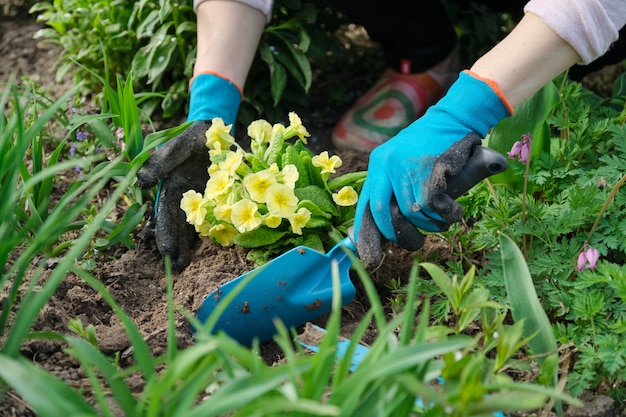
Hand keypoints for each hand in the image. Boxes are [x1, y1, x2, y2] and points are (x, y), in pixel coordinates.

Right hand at [137, 121, 210, 270]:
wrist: (217, 131)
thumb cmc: (194, 137)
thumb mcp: (177, 146)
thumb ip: (161, 162)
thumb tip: (142, 182)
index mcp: (171, 187)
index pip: (165, 214)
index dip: (165, 232)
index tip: (167, 250)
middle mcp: (185, 198)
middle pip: (179, 225)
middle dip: (177, 245)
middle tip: (178, 266)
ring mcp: (203, 200)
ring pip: (195, 226)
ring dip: (191, 245)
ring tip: (189, 264)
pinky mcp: (220, 199)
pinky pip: (216, 219)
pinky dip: (213, 233)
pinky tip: (214, 247)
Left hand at [354, 71, 511, 266]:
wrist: (455, 119)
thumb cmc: (431, 148)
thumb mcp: (403, 164)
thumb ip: (393, 189)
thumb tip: (386, 229)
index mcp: (377, 164)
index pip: (365, 205)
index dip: (366, 233)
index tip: (369, 255)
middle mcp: (385, 164)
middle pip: (382, 213)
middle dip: (399, 235)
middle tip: (414, 244)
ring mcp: (405, 165)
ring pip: (410, 211)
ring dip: (428, 223)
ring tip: (441, 220)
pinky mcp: (426, 167)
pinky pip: (429, 204)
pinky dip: (443, 214)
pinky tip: (452, 212)